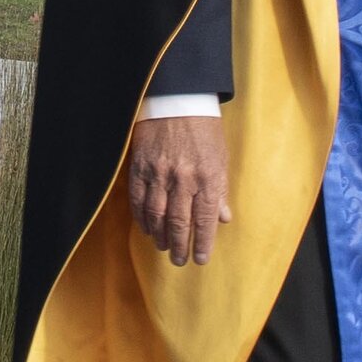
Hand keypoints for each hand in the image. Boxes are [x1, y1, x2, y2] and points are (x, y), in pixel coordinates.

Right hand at [126, 116, 232, 264]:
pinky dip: (142, 217)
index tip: (200, 259)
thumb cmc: (204, 129)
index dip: (202, 243)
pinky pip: (138, 199)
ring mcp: (158, 173)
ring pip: (156, 215)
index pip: (204, 219)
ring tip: (163, 247)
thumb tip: (223, 218)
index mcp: (207, 177)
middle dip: (179, 246)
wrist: (177, 100)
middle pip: (178, 222)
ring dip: (159, 236)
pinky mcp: (140, 167)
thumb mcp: (220, 158)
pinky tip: (147, 228)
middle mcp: (183, 178)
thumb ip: (220, 190)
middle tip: (179, 261)